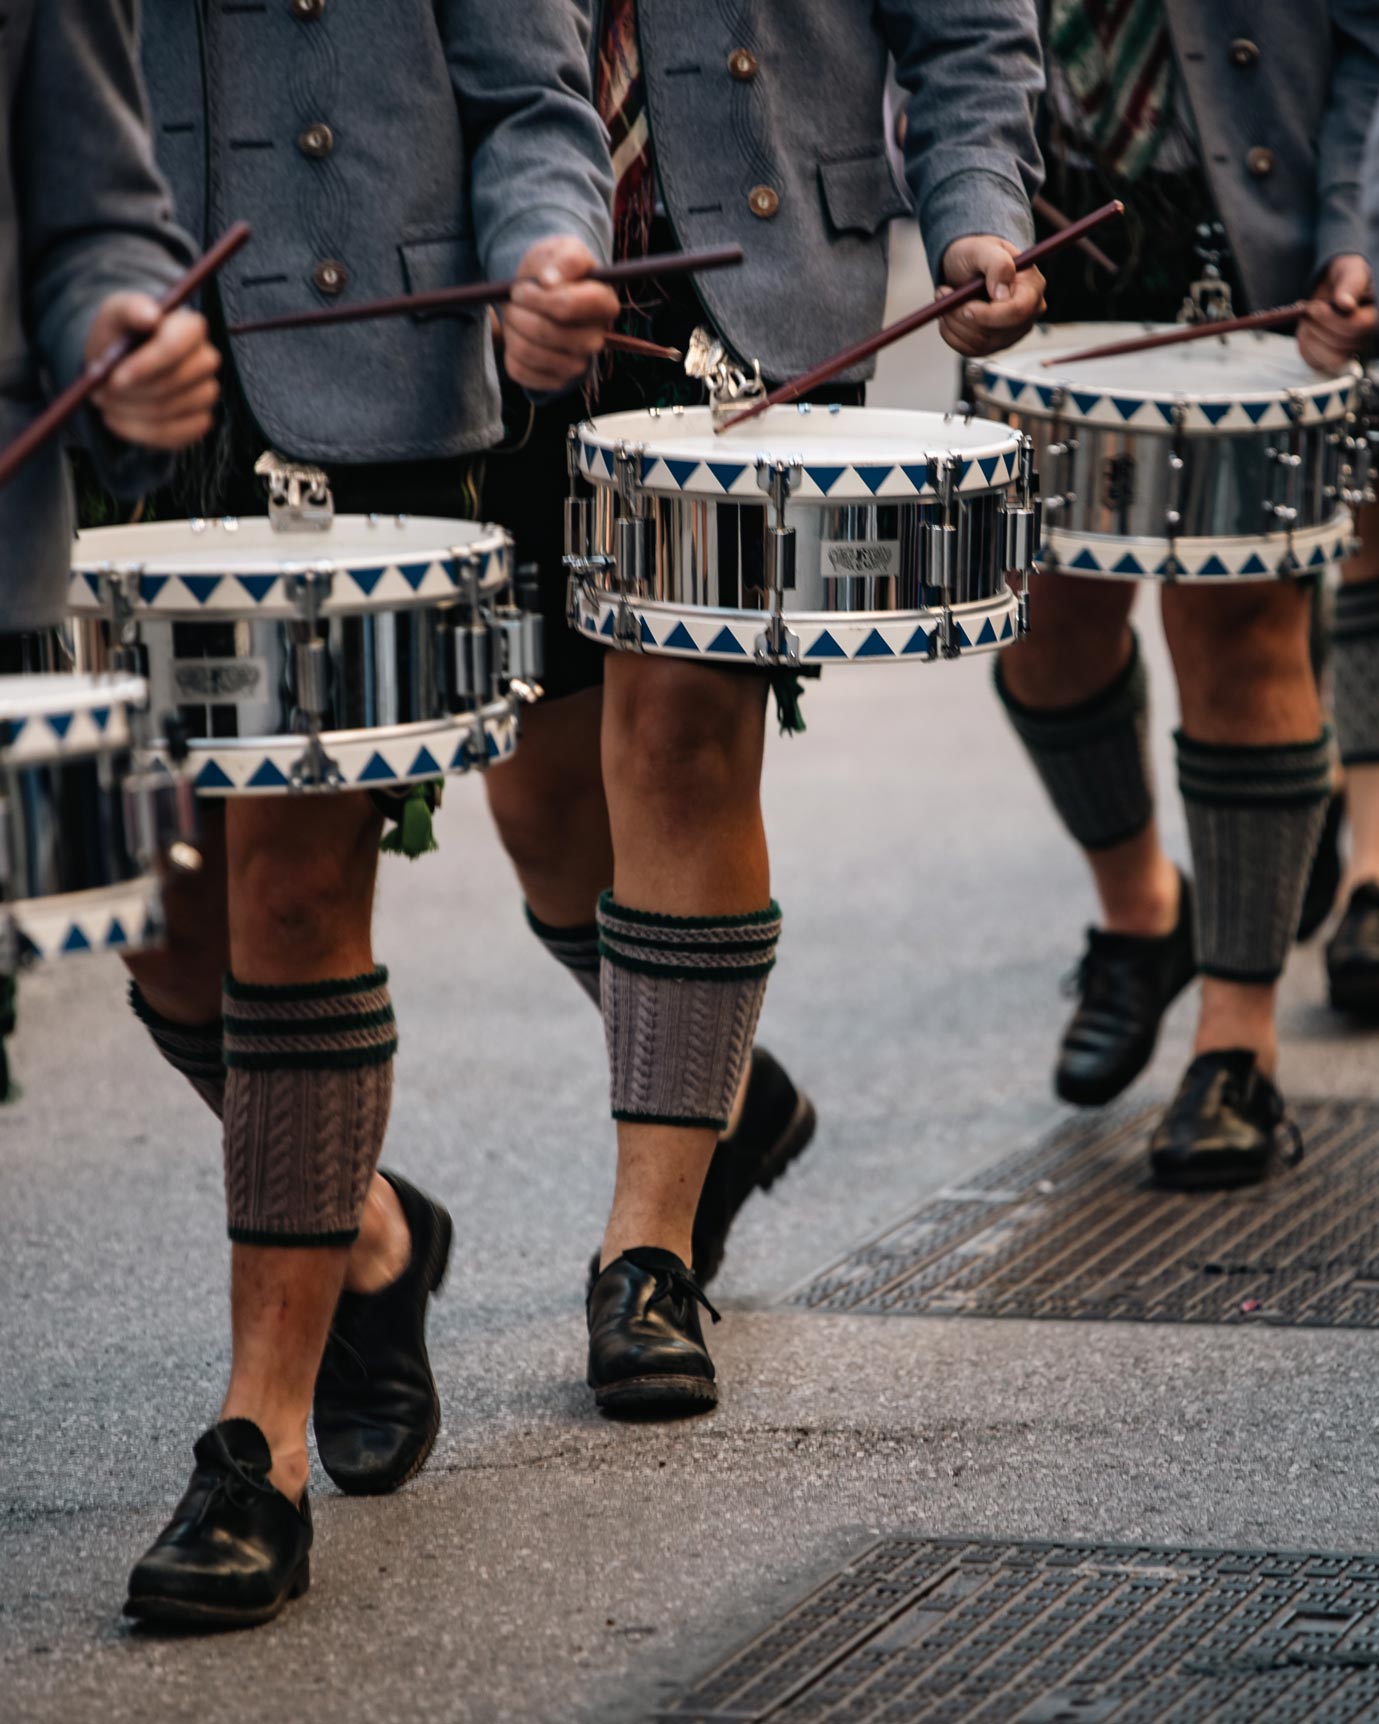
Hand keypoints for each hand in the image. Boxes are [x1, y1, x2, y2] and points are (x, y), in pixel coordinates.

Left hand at [86, 294, 219, 449]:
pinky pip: (173, 436)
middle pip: (172, 384)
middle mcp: (206, 360)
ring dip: (129, 412)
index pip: (177, 347)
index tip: (114, 377)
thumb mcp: (116, 313)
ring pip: (168, 412)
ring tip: (105, 401)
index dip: (146, 365)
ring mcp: (206, 393)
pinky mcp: (200, 421)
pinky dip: (139, 432)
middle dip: (131, 392)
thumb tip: (151, 314)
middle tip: (99, 392)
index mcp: (190, 327)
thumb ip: (131, 308)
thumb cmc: (120, 335)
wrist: (119, 363)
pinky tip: (118, 419)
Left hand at [502, 236, 618, 390]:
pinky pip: (520, 371)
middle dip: (518, 313)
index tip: (521, 288)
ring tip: (513, 316)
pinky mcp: (556, 381)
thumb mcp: (563, 249)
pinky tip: (517, 337)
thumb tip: (549, 280)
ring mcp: (577, 364)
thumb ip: (564, 259)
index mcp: (604, 304)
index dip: (536, 296)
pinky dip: (509, 352)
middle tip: (512, 301)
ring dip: (511, 330)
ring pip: (530, 352)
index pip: (567, 306)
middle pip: (547, 332)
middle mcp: (596, 339)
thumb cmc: (556, 270)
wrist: (545, 295)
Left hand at [936, 235, 1044, 358]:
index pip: (1017, 312)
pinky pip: (969, 350)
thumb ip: (997, 264)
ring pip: (979, 344)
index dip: (989, 315)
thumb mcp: (984, 248)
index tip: (965, 308)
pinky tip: (947, 313)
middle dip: (963, 317)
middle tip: (942, 293)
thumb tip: (1002, 294)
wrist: (969, 267)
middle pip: (996, 333)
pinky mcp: (993, 345)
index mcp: (1032, 288)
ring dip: (953, 322)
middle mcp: (1028, 315)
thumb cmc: (978, 253)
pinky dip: (951, 333)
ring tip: (943, 296)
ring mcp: (1011, 334)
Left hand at [1299, 254, 1377, 371]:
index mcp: (1376, 316)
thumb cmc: (1347, 277)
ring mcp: (1352, 352)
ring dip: (1310, 337)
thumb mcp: (1351, 271)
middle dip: (1318, 326)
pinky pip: (1316, 362)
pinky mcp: (1333, 360)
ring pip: (1329, 359)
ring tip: (1307, 318)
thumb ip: (1350, 285)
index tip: (1315, 306)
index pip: (1358, 327)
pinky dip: (1305, 345)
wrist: (1335, 287)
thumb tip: (1345, 303)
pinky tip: (1307, 329)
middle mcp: (1368, 338)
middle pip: (1341, 345)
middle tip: (1309, 308)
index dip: (1331, 320)